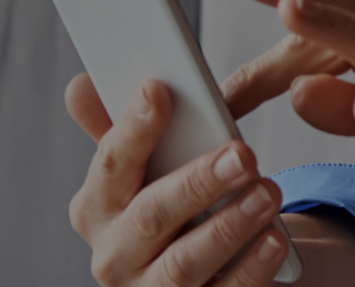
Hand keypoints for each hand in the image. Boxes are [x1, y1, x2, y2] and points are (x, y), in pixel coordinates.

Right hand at [64, 76, 289, 286]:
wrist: (192, 274)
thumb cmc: (164, 206)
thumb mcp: (141, 171)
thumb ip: (118, 129)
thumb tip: (80, 86)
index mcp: (96, 208)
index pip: (110, 164)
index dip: (134, 127)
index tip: (159, 90)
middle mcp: (115, 255)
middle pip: (151, 216)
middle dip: (197, 183)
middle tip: (242, 154)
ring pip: (185, 263)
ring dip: (229, 226)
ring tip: (268, 193)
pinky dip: (250, 269)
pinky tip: (274, 240)